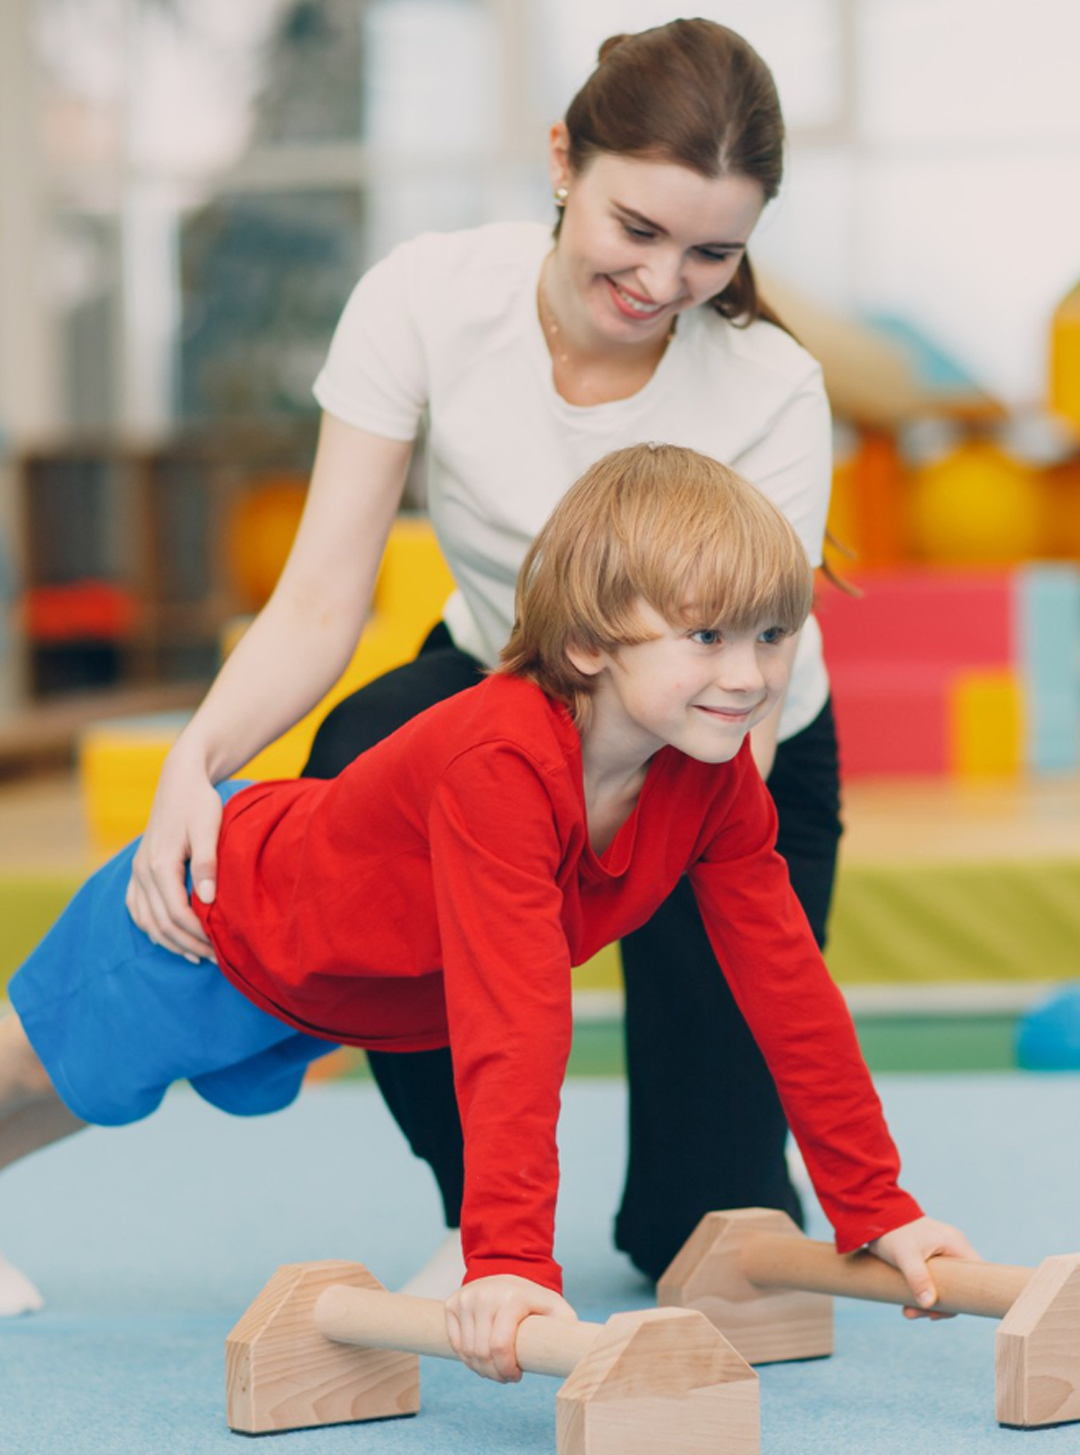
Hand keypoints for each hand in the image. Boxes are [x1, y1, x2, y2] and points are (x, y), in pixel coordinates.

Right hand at [125, 750, 220, 961]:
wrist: (180, 780)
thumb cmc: (199, 802)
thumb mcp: (209, 827)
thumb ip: (207, 863)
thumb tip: (206, 900)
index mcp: (160, 863)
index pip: (176, 913)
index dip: (196, 934)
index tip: (219, 948)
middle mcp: (143, 870)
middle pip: (160, 922)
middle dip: (187, 944)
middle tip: (214, 958)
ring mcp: (137, 870)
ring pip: (146, 919)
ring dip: (169, 941)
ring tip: (196, 955)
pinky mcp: (139, 868)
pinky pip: (136, 907)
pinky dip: (150, 927)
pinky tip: (167, 938)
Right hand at [444, 1275, 576, 1382]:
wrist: (506, 1271)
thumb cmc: (533, 1298)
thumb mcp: (554, 1307)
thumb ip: (567, 1326)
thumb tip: (582, 1350)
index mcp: (512, 1298)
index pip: (500, 1346)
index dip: (507, 1370)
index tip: (517, 1376)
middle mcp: (485, 1295)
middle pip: (482, 1354)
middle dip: (495, 1374)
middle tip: (506, 1377)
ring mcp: (466, 1298)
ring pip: (467, 1353)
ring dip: (481, 1370)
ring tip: (495, 1369)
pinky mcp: (452, 1304)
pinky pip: (455, 1344)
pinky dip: (467, 1359)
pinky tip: (480, 1358)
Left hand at [868, 1215, 980, 1319]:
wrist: (875, 1215)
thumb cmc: (893, 1231)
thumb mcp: (905, 1255)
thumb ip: (918, 1278)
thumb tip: (928, 1305)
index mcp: (956, 1244)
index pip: (975, 1278)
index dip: (965, 1299)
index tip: (943, 1312)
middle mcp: (954, 1249)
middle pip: (959, 1286)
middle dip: (940, 1305)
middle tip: (917, 1314)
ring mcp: (942, 1253)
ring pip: (945, 1286)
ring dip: (928, 1302)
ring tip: (907, 1312)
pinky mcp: (930, 1258)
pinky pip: (934, 1281)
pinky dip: (923, 1293)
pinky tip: (908, 1304)